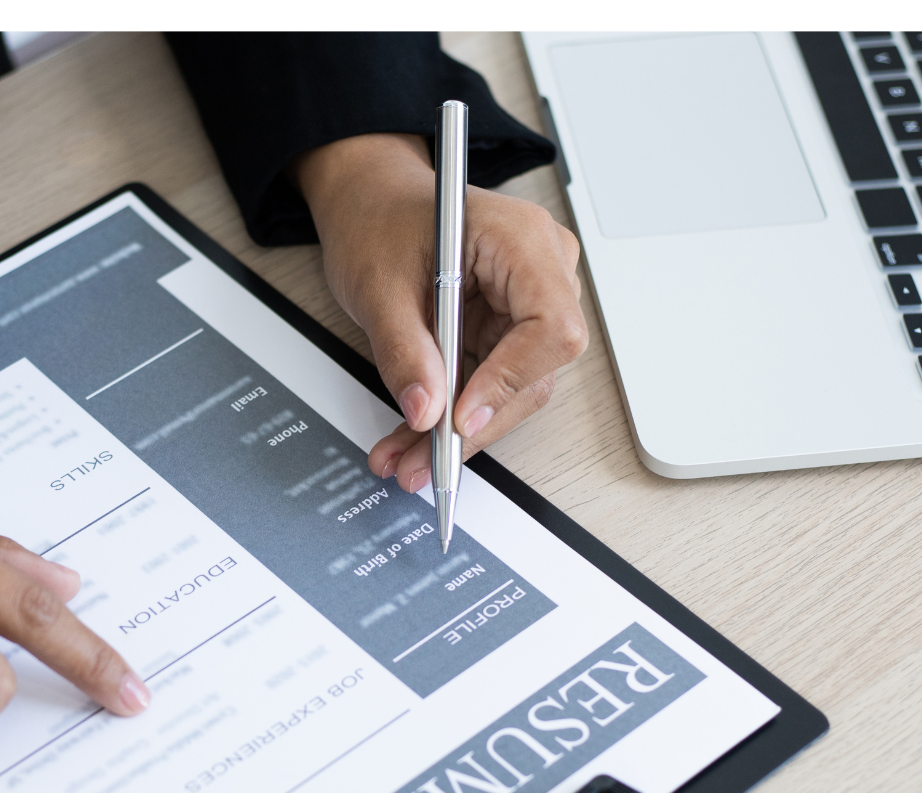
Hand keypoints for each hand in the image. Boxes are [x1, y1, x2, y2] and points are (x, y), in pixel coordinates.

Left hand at [294, 133, 586, 491]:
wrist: (370, 204)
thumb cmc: (380, 219)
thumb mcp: (378, 285)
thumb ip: (405, 350)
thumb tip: (426, 410)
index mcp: (522, 239)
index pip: (551, 325)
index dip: (510, 379)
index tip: (461, 416)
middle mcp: (541, 271)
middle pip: (534, 369)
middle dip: (474, 423)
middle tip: (422, 460)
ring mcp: (528, 304)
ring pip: (513, 390)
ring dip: (458, 431)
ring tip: (404, 458)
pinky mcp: (507, 331)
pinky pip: (491, 385)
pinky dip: (450, 415)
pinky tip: (413, 440)